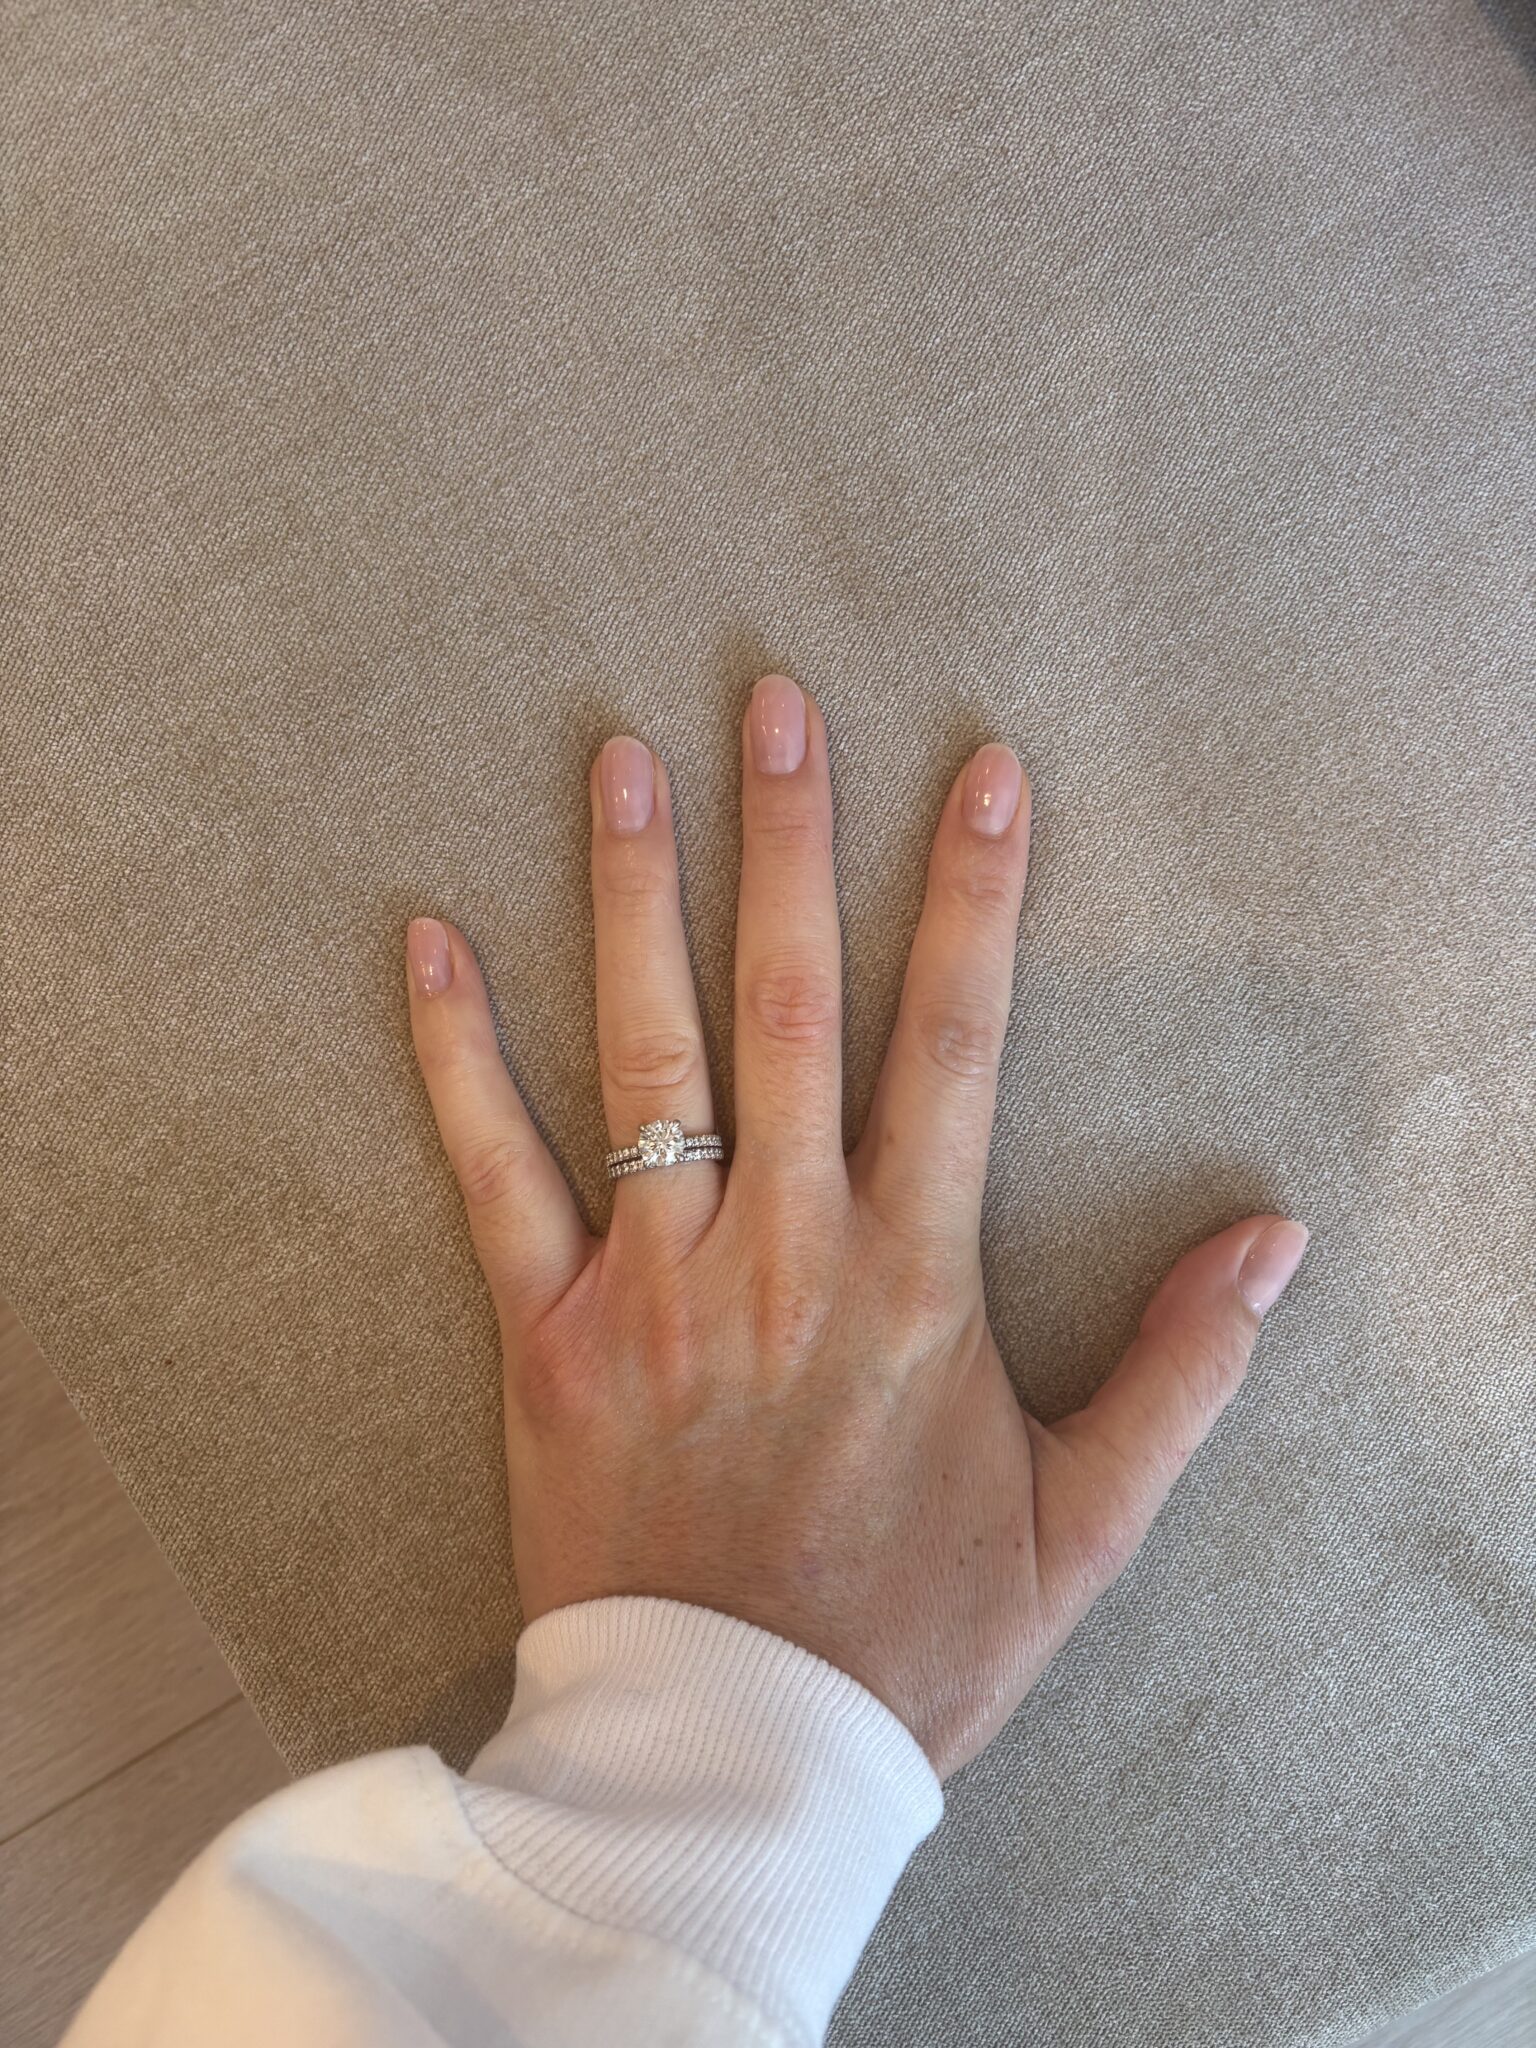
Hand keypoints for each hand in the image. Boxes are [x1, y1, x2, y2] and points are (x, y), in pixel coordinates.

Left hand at [404, 674, 1308, 1776]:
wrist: (738, 1755)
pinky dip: (455, 1057)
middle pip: (790, 1005)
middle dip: (790, 841)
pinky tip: (426, 940)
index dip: (976, 898)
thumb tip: (1274, 1240)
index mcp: (916, 1278)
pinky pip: (491, 1174)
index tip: (983, 770)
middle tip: (773, 702)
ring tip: (618, 758)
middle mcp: (787, 1248)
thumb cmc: (916, 1638)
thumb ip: (1183, 1372)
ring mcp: (657, 1283)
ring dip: (633, 897)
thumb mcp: (1086, 1522)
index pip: (958, 1043)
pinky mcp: (548, 1335)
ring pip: (646, 1056)